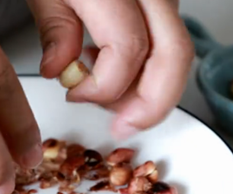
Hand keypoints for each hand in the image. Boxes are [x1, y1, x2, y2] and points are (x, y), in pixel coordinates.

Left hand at [27, 0, 193, 139]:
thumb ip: (54, 28)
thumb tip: (63, 72)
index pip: (127, 51)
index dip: (102, 88)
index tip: (75, 95)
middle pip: (175, 57)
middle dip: (152, 105)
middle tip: (124, 126)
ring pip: (177, 52)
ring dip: (151, 87)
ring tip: (111, 95)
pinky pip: (168, 39)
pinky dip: (148, 65)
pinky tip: (117, 68)